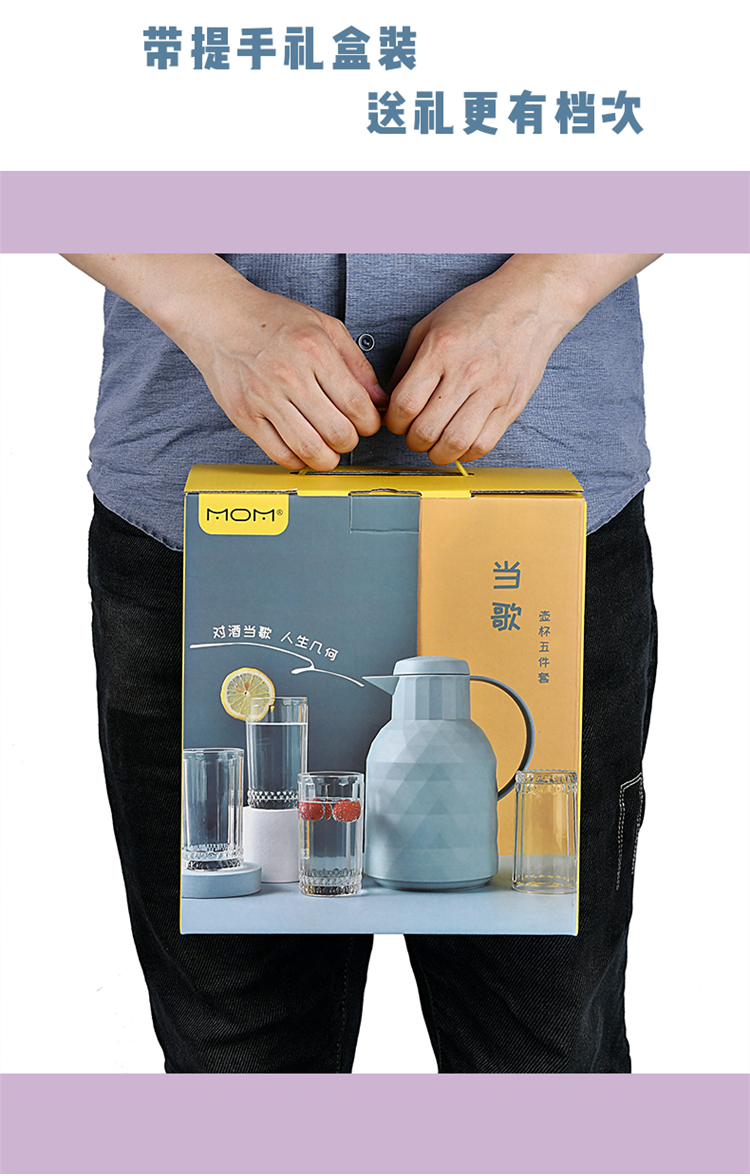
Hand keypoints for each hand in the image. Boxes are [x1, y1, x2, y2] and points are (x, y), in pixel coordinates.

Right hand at [61, 253, 386, 470]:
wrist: (218, 316)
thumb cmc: (271, 319)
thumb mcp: (324, 327)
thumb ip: (357, 364)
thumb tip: (379, 400)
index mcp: (314, 351)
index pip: (356, 405)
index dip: (370, 423)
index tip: (367, 424)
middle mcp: (289, 375)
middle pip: (337, 431)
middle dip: (351, 441)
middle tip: (348, 436)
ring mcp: (264, 398)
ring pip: (309, 448)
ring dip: (328, 458)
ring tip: (329, 451)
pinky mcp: (244, 415)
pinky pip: (278, 453)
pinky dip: (297, 462)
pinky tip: (303, 452)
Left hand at [384, 254, 659, 464]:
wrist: (530, 303)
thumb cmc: (479, 310)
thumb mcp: (430, 325)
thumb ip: (407, 364)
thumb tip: (391, 400)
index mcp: (441, 350)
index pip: (405, 404)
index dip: (394, 421)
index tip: (397, 420)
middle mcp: (468, 372)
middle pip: (426, 430)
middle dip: (412, 440)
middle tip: (415, 433)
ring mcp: (493, 391)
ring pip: (455, 444)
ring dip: (437, 453)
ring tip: (436, 443)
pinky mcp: (512, 404)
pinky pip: (484, 444)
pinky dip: (465, 452)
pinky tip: (460, 442)